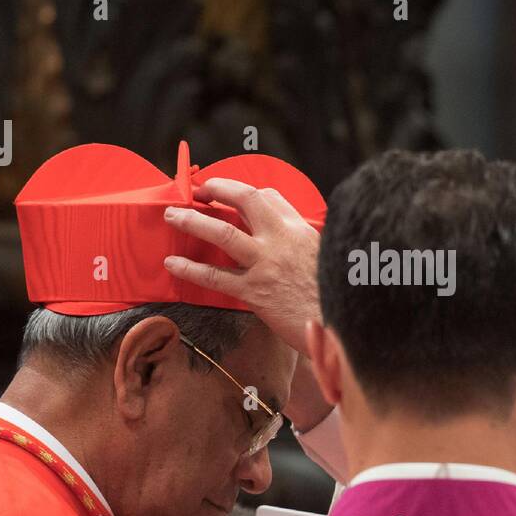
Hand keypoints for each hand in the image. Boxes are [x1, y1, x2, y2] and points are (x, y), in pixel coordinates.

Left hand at [163, 179, 320, 357]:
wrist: (343, 325)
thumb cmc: (333, 295)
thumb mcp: (325, 257)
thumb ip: (301, 244)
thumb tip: (284, 243)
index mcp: (300, 230)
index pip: (270, 197)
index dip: (244, 191)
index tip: (227, 193)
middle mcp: (282, 240)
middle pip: (246, 200)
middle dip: (218, 189)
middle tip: (198, 191)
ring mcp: (267, 264)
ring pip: (224, 233)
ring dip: (193, 221)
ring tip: (172, 216)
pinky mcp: (256, 292)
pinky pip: (216, 277)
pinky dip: (191, 269)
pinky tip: (173, 264)